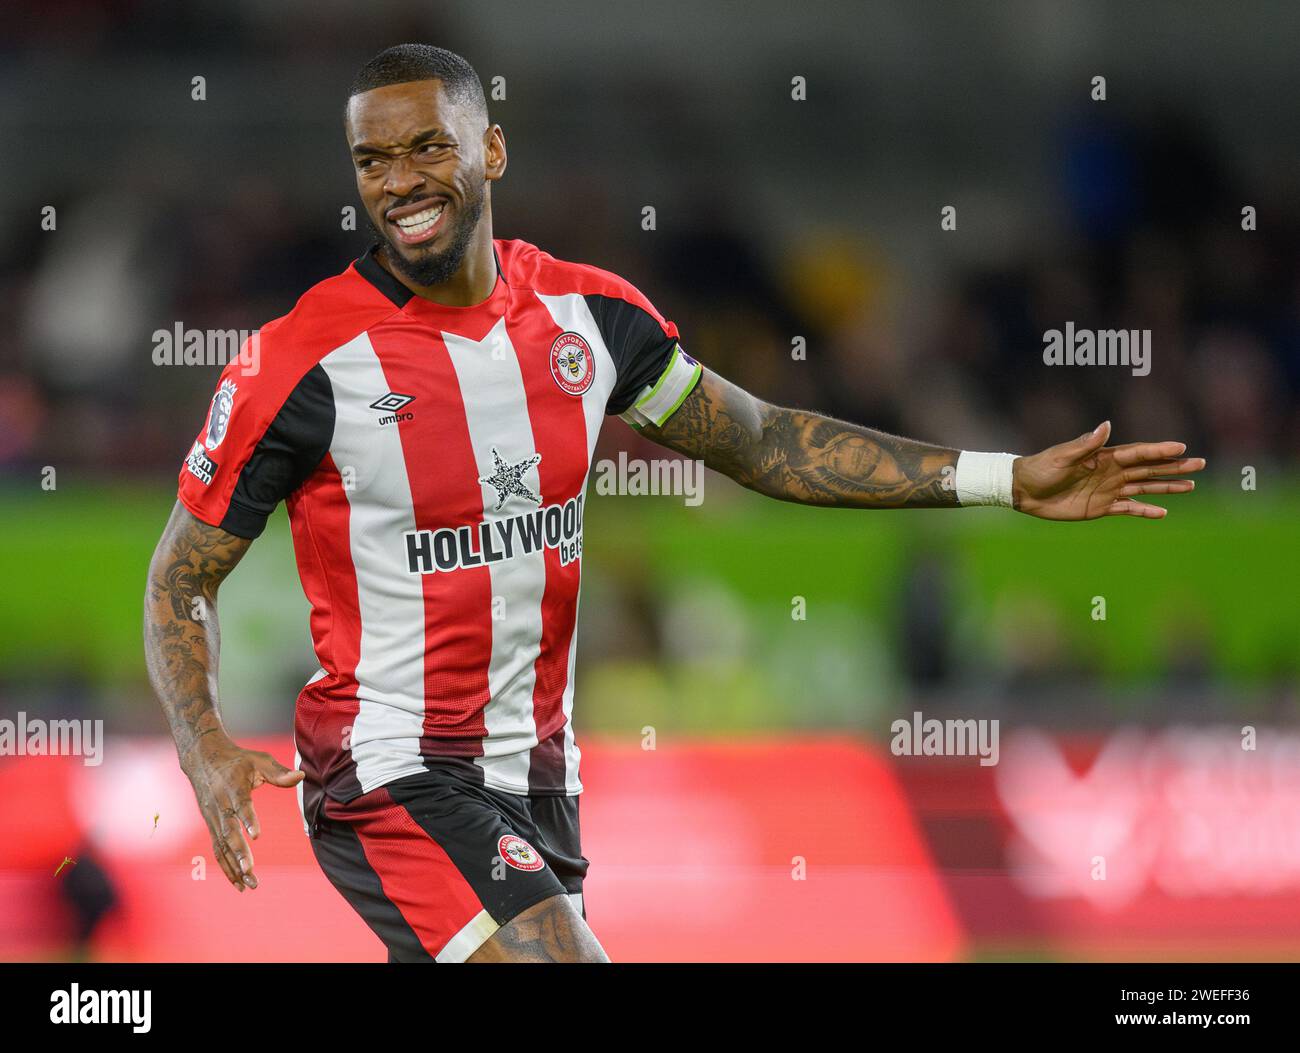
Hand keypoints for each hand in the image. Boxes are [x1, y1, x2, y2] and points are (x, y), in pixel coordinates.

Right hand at [181, 733, 303, 890]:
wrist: (203, 759)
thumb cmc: (237, 760)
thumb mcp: (259, 760)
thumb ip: (278, 772)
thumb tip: (301, 776)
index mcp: (233, 788)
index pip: (240, 806)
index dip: (247, 820)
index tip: (256, 835)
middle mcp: (220, 806)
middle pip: (228, 832)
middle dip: (239, 853)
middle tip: (250, 871)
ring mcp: (213, 818)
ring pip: (222, 846)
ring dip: (234, 866)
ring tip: (249, 884)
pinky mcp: (212, 826)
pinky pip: (218, 849)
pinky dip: (227, 867)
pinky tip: (238, 883)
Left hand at [1012, 421, 1204, 519]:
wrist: (1024, 491)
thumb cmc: (1041, 468)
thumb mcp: (1062, 455)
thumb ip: (1086, 444)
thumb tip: (1107, 425)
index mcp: (1105, 456)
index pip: (1139, 452)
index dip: (1159, 450)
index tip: (1181, 447)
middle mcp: (1112, 472)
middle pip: (1149, 469)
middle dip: (1174, 466)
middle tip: (1199, 464)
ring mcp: (1108, 490)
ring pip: (1145, 488)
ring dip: (1167, 487)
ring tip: (1191, 486)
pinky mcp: (1101, 508)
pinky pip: (1129, 509)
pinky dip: (1145, 511)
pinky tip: (1163, 513)